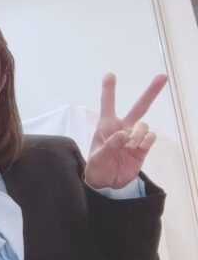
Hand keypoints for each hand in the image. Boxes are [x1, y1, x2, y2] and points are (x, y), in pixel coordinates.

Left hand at [85, 74, 166, 188]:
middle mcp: (122, 128)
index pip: (108, 105)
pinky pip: (151, 137)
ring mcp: (134, 137)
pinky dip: (146, 140)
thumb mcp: (97, 159)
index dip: (109, 90)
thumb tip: (123, 135)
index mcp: (106, 127)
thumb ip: (108, 146)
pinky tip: (138, 148)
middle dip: (150, 92)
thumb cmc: (97, 168)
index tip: (110, 75)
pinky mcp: (143, 148)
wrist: (107, 184)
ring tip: (129, 147)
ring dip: (138, 134)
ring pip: (144, 125)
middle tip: (162, 76)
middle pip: (139, 107)